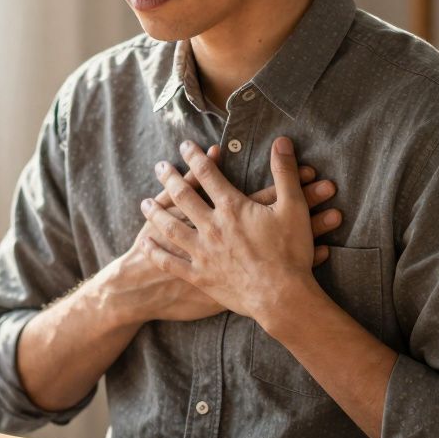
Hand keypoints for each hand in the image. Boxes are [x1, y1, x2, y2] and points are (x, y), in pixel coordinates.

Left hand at [140, 137, 319, 322]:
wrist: (281, 296)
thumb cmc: (290, 252)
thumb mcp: (294, 207)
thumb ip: (285, 172)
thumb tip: (281, 141)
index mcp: (232, 207)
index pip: (208, 174)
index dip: (195, 157)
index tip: (185, 146)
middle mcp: (211, 226)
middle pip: (183, 196)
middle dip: (169, 178)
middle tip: (159, 166)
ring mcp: (202, 252)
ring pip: (170, 227)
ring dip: (155, 212)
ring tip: (144, 202)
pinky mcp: (199, 276)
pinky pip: (170, 262)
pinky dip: (155, 251)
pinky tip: (144, 243)